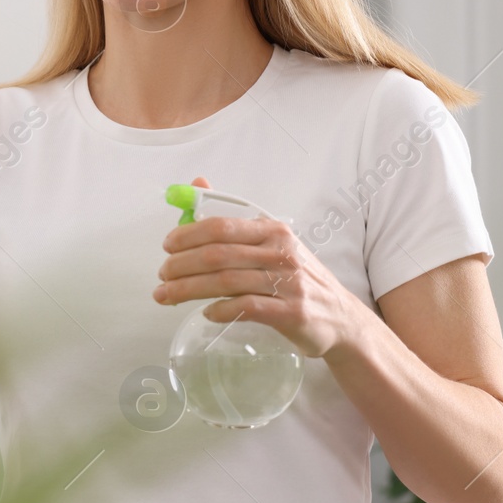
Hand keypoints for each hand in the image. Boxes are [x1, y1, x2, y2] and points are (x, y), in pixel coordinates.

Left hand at [152, 176, 359, 358]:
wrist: (341, 318)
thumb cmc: (296, 278)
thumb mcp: (271, 243)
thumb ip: (233, 220)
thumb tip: (196, 184)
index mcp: (273, 230)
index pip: (221, 226)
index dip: (187, 235)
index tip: (166, 246)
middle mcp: (281, 252)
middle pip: (217, 255)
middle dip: (181, 265)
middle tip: (161, 275)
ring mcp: (288, 283)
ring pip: (226, 282)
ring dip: (188, 290)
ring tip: (166, 296)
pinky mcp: (291, 313)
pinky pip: (246, 308)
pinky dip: (220, 310)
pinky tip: (205, 313)